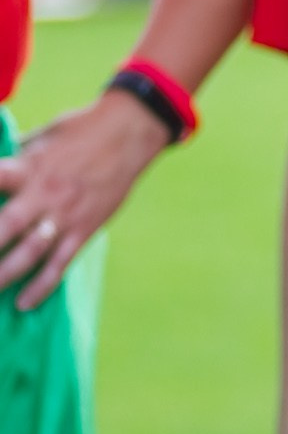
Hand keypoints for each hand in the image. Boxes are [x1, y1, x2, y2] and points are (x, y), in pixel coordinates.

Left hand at [0, 90, 169, 306]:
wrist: (128, 134)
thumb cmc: (79, 130)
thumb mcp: (39, 138)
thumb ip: (15, 160)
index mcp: (25, 167)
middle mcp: (41, 194)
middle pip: (3, 228)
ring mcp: (64, 216)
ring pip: (28, 253)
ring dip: (3, 275)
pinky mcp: (84, 230)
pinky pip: (59, 265)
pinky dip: (41, 286)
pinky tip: (23, 303)